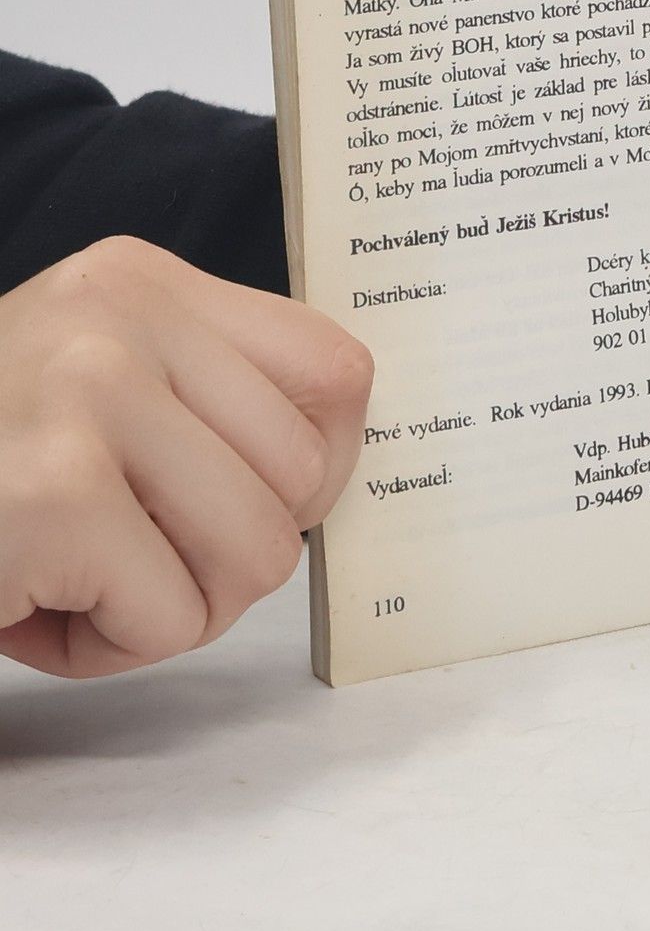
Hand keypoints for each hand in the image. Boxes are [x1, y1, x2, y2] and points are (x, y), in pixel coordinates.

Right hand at [0, 237, 371, 678]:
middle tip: (128, 553)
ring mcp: (85, 398)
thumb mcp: (94, 386)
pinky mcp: (52, 497)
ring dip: (174, 607)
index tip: (254, 500)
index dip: (320, 464)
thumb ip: (206, 398)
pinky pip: (175, 617)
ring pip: (258, 552)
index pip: (337, 370)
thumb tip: (335, 467)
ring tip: (76, 578)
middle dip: (230, 551)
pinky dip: (111, 648)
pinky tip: (28, 607)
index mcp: (141, 282)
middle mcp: (118, 319)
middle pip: (305, 475)